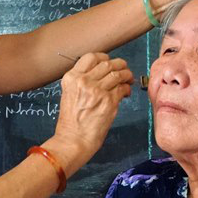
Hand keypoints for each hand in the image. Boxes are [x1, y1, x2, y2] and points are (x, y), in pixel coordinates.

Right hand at [45, 53, 132, 174]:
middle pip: (107, 63)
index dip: (104, 57)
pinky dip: (127, 88)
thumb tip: (101, 73)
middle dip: (119, 64)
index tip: (109, 61)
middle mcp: (84, 82)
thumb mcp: (69, 94)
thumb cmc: (71, 121)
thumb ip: (81, 82)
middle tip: (124, 68)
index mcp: (71, 78)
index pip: (91, 57)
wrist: (73, 139)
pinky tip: (126, 92)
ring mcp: (97, 91)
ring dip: (126, 75)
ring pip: (118, 74)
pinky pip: (123, 88)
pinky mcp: (109, 102)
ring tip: (128, 79)